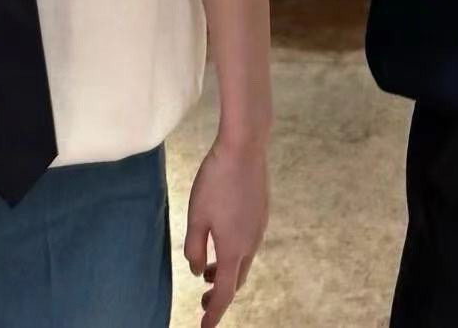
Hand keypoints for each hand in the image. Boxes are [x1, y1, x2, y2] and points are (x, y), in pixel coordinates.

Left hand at [183, 137, 268, 327]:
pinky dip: (234, 252)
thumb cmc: (216, 180)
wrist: (245, 146)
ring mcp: (259, 228)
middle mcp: (251, 243)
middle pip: (236, 280)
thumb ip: (195, 248)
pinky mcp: (261, 213)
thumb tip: (197, 268)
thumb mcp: (196, 216)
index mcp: (233, 249)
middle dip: (219, 293)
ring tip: (207, 269)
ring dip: (226, 270)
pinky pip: (248, 243)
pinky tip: (221, 239)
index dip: (213, 313)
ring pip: (243, 261)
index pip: (223, 293)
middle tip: (202, 300)